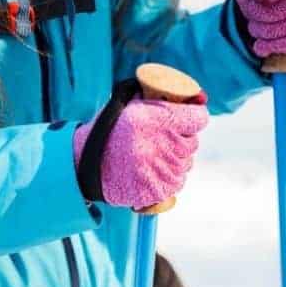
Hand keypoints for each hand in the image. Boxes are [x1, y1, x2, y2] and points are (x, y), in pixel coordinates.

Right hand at [73, 94, 207, 209]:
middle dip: (180, 140)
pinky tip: (149, 172)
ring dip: (174, 160)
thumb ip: (159, 97)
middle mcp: (166, 144)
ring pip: (186, 163)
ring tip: (150, 157)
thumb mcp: (130, 105)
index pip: (199, 118)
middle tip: (160, 140)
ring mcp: (165, 170)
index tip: (187, 118)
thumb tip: (198, 96)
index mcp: (159, 119)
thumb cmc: (108, 132)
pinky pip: (177, 183)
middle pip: (192, 142)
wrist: (85, 166)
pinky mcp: (161, 190)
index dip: (193, 117)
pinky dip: (167, 179)